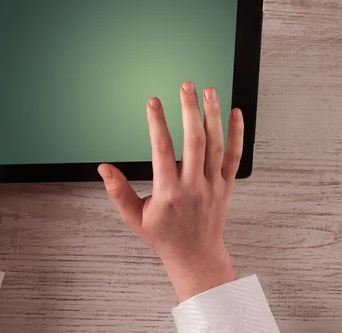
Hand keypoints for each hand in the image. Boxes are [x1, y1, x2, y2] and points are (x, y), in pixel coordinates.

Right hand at [98, 81, 243, 301]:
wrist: (196, 255)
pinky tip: (235, 113)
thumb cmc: (164, 236)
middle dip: (189, 109)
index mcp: (168, 192)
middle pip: (193, 140)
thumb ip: (119, 192)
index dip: (156, 122)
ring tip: (209, 91)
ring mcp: (213, 185)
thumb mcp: (134, 218)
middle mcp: (193, 186)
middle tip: (186, 86)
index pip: (162, 149)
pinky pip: (234, 156)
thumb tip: (104, 169)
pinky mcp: (227, 186)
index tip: (153, 102)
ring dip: (213, 115)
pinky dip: (237, 134)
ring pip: (216, 144)